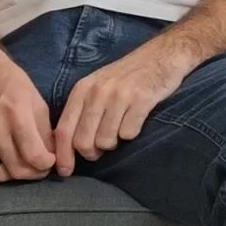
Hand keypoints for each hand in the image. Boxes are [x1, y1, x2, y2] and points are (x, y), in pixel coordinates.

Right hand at [0, 47, 55, 182]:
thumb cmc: (12, 84)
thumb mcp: (37, 101)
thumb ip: (45, 131)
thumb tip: (52, 157)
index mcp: (16, 113)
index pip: (33, 154)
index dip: (46, 164)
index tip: (51, 162)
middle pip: (16, 169)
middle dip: (33, 174)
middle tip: (40, 169)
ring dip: (14, 175)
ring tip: (23, 165)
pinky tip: (4, 161)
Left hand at [53, 45, 185, 174]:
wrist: (163, 54)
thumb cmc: (128, 74)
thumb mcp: (98, 85)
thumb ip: (82, 109)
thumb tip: (68, 145)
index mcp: (82, 89)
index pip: (64, 130)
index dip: (63, 155)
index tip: (65, 171)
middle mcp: (97, 92)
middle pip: (83, 141)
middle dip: (92, 153)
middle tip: (101, 150)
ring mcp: (120, 95)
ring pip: (106, 141)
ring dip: (114, 143)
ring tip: (120, 129)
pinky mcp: (142, 99)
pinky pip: (129, 133)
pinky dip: (132, 133)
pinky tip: (136, 120)